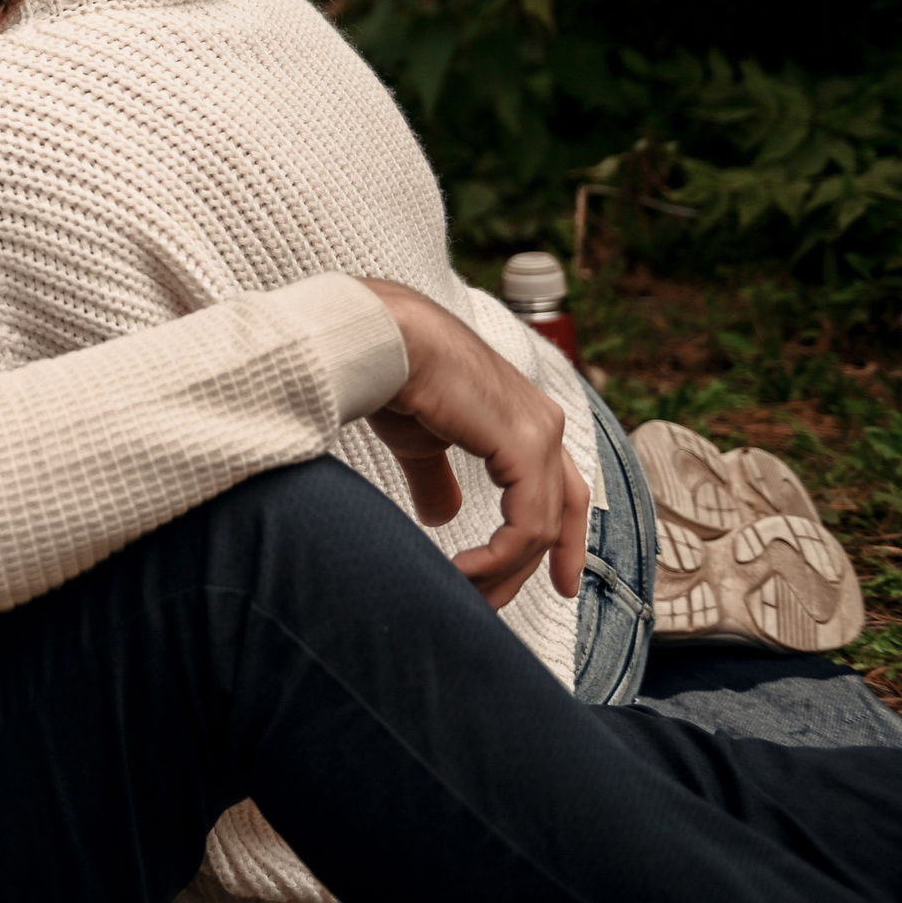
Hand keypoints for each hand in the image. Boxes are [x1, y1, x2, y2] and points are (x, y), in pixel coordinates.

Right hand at [358, 279, 590, 608]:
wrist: (381, 340)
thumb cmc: (395, 375)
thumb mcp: (421, 440)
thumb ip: (437, 478)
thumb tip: (442, 515)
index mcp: (524, 418)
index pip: (562, 489)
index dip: (564, 540)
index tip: (561, 586)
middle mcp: (543, 422)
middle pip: (561, 512)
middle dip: (534, 566)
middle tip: (496, 605)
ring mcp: (539, 432)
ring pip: (542, 525)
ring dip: (504, 569)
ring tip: (464, 592)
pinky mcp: (524, 446)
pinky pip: (526, 525)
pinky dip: (498, 558)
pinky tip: (465, 571)